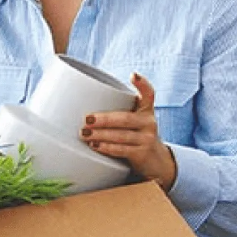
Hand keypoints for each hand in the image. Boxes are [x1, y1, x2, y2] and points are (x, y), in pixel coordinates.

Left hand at [80, 74, 177, 190]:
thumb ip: (117, 112)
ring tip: (85, 134)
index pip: (148, 94)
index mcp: (146, 110)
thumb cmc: (135, 137)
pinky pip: (122, 150)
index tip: (133, 75)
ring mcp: (147, 139)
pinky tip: (95, 145)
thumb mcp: (133, 122)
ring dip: (101, 135)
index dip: (142, 84)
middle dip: (104, 119)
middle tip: (86, 119)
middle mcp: (149, 123)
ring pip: (122, 135)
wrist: (155, 161)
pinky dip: (107, 147)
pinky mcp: (142, 154)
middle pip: (125, 118)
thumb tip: (80, 106)